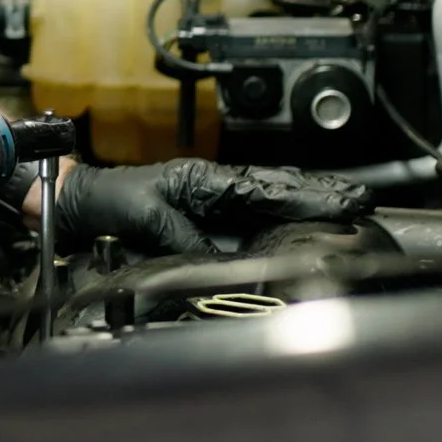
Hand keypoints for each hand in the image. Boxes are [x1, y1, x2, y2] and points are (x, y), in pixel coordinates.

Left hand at [53, 159, 372, 255]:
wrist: (79, 205)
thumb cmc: (108, 203)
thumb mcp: (146, 218)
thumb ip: (185, 240)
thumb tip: (221, 261)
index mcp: (205, 180)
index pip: (266, 189)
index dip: (307, 197)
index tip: (343, 201)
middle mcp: (214, 188)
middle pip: (277, 188)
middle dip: (319, 195)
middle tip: (361, 201)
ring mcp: (210, 202)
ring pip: (269, 200)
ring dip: (306, 204)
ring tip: (344, 208)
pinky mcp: (202, 220)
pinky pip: (249, 218)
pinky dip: (279, 218)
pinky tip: (299, 225)